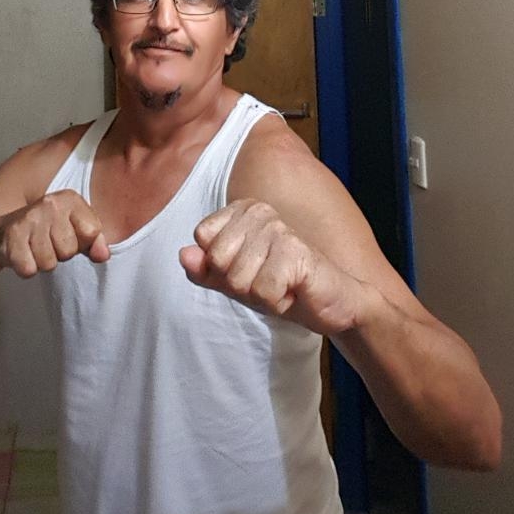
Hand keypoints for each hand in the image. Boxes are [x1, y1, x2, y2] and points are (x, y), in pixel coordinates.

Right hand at [0, 189, 109, 277]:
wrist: (5, 231)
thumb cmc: (48, 231)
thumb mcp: (75, 229)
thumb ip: (94, 241)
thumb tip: (104, 255)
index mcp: (70, 199)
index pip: (92, 232)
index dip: (83, 243)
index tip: (71, 237)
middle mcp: (51, 203)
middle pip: (69, 251)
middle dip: (60, 254)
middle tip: (49, 243)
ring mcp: (30, 218)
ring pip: (49, 263)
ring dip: (43, 262)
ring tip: (36, 248)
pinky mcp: (13, 236)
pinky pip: (29, 269)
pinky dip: (27, 267)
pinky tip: (24, 253)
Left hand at [179, 198, 362, 334]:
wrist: (330, 304)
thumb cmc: (280, 287)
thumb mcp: (235, 282)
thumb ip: (205, 269)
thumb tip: (183, 254)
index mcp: (243, 210)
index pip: (204, 237)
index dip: (220, 266)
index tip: (248, 269)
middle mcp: (261, 212)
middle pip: (219, 260)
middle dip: (240, 284)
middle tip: (266, 281)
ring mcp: (280, 229)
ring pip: (239, 279)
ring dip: (260, 295)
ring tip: (281, 286)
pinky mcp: (296, 252)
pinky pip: (263, 290)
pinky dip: (277, 302)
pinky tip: (293, 291)